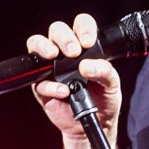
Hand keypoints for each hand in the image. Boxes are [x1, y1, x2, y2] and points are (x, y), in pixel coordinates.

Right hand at [27, 14, 122, 144]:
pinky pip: (39, 81)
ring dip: (44, 47)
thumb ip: (104, 71)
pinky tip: (65, 92)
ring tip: (55, 55)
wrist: (96, 123)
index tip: (88, 42)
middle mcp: (65, 54)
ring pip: (36, 46)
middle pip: (56, 30)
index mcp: (84, 48)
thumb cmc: (104, 99)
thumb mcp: (112, 84)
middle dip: (64, 37)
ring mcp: (51, 69)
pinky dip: (51, 86)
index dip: (83, 28)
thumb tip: (87, 66)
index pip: (80, 25)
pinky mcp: (42, 87)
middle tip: (74, 52)